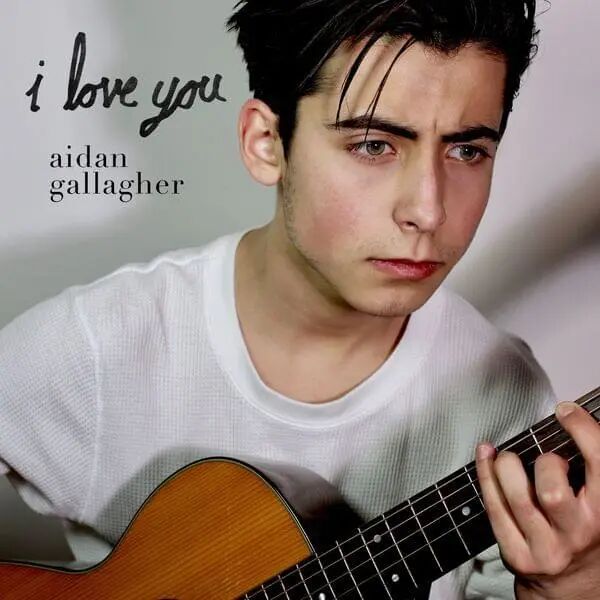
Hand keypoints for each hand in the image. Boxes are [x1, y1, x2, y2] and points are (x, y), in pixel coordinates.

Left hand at [475, 401, 599, 599]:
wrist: (575, 589)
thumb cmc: (586, 531)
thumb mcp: (598, 499)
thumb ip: (591, 468)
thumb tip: (574, 418)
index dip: (583, 430)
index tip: (566, 411)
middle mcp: (579, 533)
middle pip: (552, 490)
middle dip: (545, 462)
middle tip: (545, 459)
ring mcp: (546, 548)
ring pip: (518, 499)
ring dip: (506, 466)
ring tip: (507, 458)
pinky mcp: (517, 555)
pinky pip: (494, 508)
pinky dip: (485, 475)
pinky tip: (485, 455)